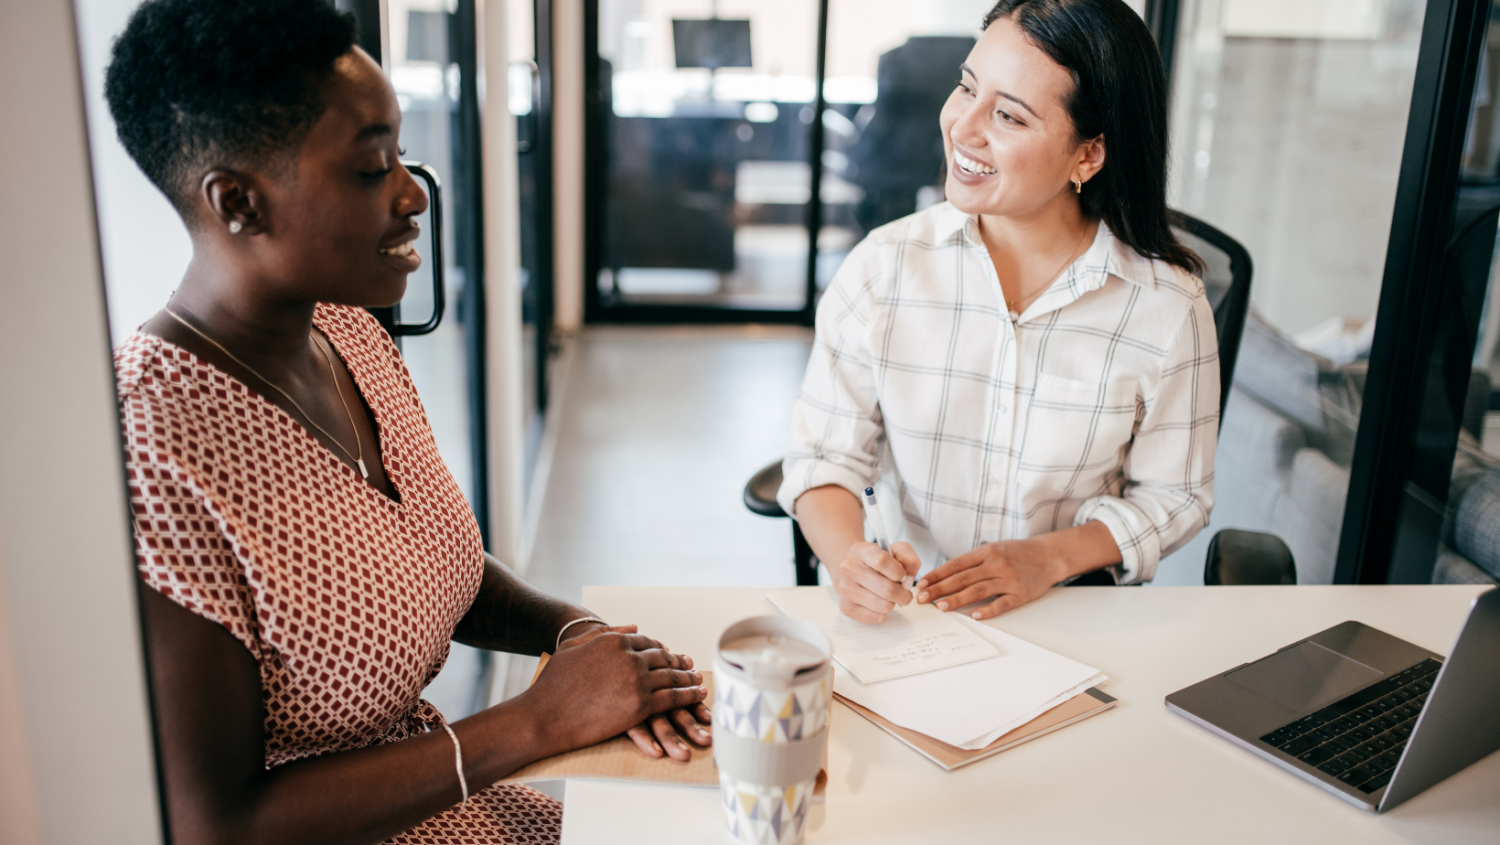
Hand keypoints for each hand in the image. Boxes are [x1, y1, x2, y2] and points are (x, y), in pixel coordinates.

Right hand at [525, 625, 705, 756]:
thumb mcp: (575, 647)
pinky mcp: (639, 706)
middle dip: (679, 664)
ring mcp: (636, 681)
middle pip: (664, 658)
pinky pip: (672, 699)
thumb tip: (633, 626)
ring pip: (672, 677)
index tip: (671, 656)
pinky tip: (697, 697)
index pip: (648, 642)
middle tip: (691, 669)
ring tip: (699, 684)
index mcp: (614, 641)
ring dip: (689, 680)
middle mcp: (629, 657)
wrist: (544, 715)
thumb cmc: (552, 684)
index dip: (662, 650)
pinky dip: (688, 697)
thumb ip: (605, 634)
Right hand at [832, 540, 921, 622]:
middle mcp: (849, 568)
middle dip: (903, 594)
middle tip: (905, 593)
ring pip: (883, 606)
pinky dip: (884, 613)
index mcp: (862, 551)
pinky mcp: (846, 607)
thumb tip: (908, 578)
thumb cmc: (878, 562)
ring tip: (890, 597)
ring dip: (893, 603)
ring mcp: (845, 589)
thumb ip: (909, 559)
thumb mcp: (896, 551)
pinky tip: (879, 603)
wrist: (854, 571)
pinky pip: (876, 617)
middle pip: (887, 589)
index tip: (902, 575)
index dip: (899, 572)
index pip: (882, 561)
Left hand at [916, 537, 1071, 619]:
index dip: (937, 575)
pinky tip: (975, 616)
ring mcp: (1009, 579)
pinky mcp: (1021, 593)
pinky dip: (988, 610)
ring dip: (958, 599)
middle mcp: (996, 564)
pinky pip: (1002, 603)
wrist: (1049, 556)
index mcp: (986, 552)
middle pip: (963, 578)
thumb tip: (945, 576)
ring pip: (978, 590)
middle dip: (940, 589)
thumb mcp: (993, 549)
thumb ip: (972, 562)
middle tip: (923, 599)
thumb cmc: (1016, 553)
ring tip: (941, 607)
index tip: (921, 585)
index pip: (955, 565)